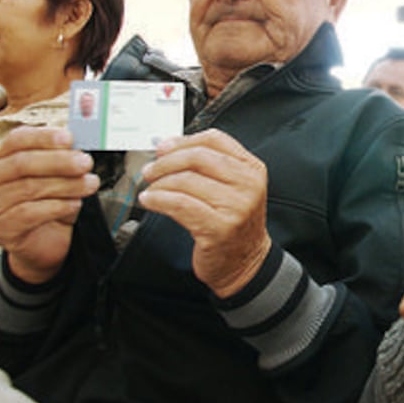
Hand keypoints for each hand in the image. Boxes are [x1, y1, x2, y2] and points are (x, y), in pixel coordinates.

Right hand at [0, 127, 99, 283]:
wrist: (43, 243)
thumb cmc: (48, 204)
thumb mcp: (57, 177)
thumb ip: (64, 160)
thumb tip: (80, 147)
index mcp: (2, 159)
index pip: (16, 139)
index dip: (43, 136)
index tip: (69, 138)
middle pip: (22, 163)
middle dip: (59, 161)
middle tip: (86, 163)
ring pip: (28, 188)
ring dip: (65, 184)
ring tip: (89, 184)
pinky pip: (28, 213)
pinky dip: (56, 206)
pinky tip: (74, 204)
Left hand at [139, 129, 270, 297]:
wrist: (246, 262)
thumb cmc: (234, 225)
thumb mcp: (234, 188)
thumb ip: (210, 166)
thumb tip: (170, 148)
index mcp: (252, 169)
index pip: (215, 139)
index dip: (183, 140)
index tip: (163, 148)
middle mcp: (248, 185)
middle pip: (198, 157)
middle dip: (167, 161)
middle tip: (151, 169)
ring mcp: (236, 207)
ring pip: (186, 180)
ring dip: (160, 183)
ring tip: (151, 189)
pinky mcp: (219, 227)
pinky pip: (180, 204)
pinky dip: (159, 200)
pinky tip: (151, 201)